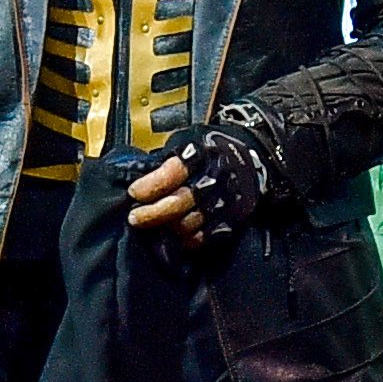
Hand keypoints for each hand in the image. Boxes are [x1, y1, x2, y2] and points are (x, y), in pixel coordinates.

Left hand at [127, 116, 275, 243]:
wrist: (249, 157)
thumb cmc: (208, 150)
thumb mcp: (186, 141)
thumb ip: (165, 161)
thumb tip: (135, 182)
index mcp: (202, 152)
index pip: (173, 172)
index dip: (151, 185)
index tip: (134, 193)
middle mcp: (216, 176)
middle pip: (181, 201)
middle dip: (153, 213)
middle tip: (135, 218)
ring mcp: (227, 199)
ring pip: (192, 222)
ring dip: (168, 228)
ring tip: (153, 227)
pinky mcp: (233, 218)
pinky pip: (207, 236)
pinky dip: (188, 239)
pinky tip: (175, 236)